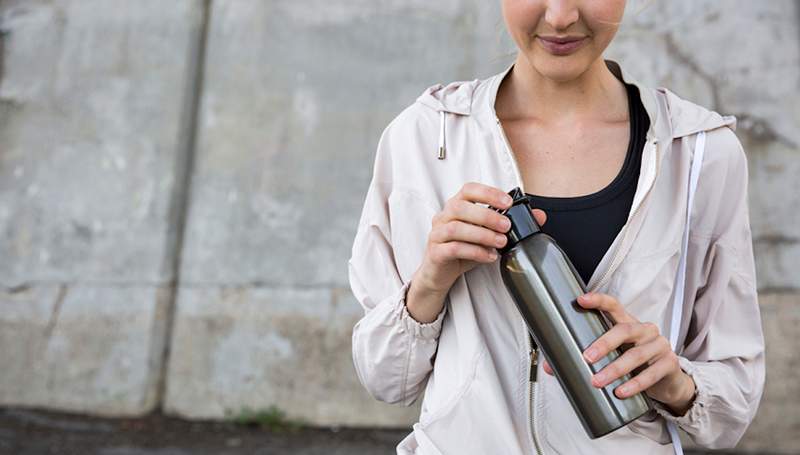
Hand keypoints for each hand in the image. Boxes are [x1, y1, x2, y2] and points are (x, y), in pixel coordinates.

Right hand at [416, 182, 546, 293]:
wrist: (441, 273)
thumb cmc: (463, 249)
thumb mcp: (488, 235)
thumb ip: (509, 223)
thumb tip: (538, 216)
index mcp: (456, 206)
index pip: (468, 189)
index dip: (488, 193)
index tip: (508, 203)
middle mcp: (443, 217)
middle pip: (460, 207)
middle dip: (487, 216)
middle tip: (507, 226)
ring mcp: (437, 234)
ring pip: (456, 228)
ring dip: (482, 235)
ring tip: (501, 243)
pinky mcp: (435, 253)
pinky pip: (453, 249)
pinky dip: (474, 252)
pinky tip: (489, 256)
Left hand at [541, 292, 696, 414]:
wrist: (668, 380)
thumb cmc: (634, 362)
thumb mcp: (613, 356)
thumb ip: (586, 358)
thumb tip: (550, 367)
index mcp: (627, 322)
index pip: (613, 305)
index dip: (598, 301)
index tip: (580, 300)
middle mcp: (644, 329)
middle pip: (624, 329)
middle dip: (604, 343)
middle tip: (586, 357)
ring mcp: (659, 345)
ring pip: (636, 354)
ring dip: (615, 369)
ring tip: (598, 382)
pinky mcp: (669, 364)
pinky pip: (651, 374)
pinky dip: (634, 384)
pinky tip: (620, 392)